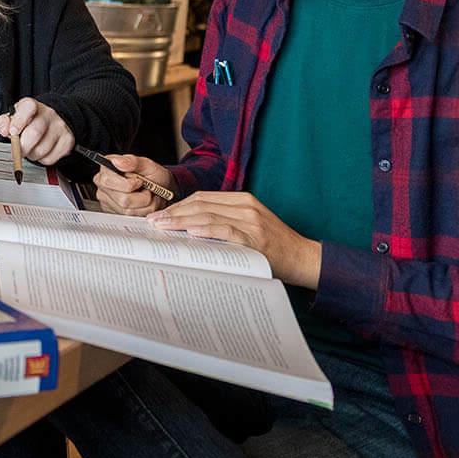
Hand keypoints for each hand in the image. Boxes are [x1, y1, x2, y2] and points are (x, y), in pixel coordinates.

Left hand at [0, 98, 74, 165]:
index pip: (28, 108)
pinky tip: (41, 151)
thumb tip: (4, 130)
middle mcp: (48, 113)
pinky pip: (50, 158)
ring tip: (30, 149)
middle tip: (18, 150)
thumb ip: (3, 123)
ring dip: (31, 155)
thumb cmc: (27, 121)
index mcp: (31, 105)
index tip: (12, 132)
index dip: (19, 121)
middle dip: (22, 147)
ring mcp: (60, 127)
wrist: (51, 121)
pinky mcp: (67, 141)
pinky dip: (41, 159)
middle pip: (35, 133)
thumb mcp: (12, 118)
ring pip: (42, 149)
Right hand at [93, 154, 173, 216]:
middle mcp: (103, 185)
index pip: (108, 181)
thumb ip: (133, 161)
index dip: (129, 184)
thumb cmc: (153, 176)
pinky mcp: (114, 212)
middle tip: (145, 189)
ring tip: (147, 196)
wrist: (161, 188)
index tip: (139, 181)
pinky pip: (131, 217)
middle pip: (122, 199)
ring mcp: (107, 200)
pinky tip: (143, 203)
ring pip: (129, 210)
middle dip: (142, 197)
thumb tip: (117, 161)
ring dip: (145, 205)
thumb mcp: (148, 165)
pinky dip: (143, 212)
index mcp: (106, 169)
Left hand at [150, 192, 322, 287]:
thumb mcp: (249, 225)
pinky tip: (189, 233)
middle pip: (201, 204)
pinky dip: (206, 230)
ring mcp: (252, 221)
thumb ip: (224, 222)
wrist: (305, 259)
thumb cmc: (274, 246)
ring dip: (181, 222)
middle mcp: (246, 206)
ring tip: (162, 228)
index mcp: (243, 200)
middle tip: (153, 222)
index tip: (160, 215)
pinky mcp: (256, 238)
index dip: (178, 206)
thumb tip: (187, 229)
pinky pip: (225, 230)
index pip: (203, 198)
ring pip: (208, 216)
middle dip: (174, 213)